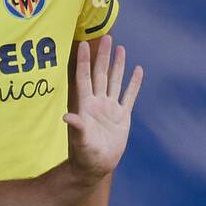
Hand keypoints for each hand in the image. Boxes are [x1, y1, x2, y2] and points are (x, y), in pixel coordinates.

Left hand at [64, 37, 142, 179]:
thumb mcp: (80, 142)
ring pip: (115, 82)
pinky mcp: (122, 117)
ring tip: (120, 48)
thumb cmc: (84, 157)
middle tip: (106, 37)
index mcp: (86, 106)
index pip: (84, 78)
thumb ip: (77, 128)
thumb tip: (67, 117)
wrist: (96, 168)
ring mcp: (110, 109)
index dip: (84, 62)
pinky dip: (134, 84)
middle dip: (103, 56)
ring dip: (118, 66)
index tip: (83, 44)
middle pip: (101, 74)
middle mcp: (98, 103)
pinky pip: (129, 96)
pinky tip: (138, 70)